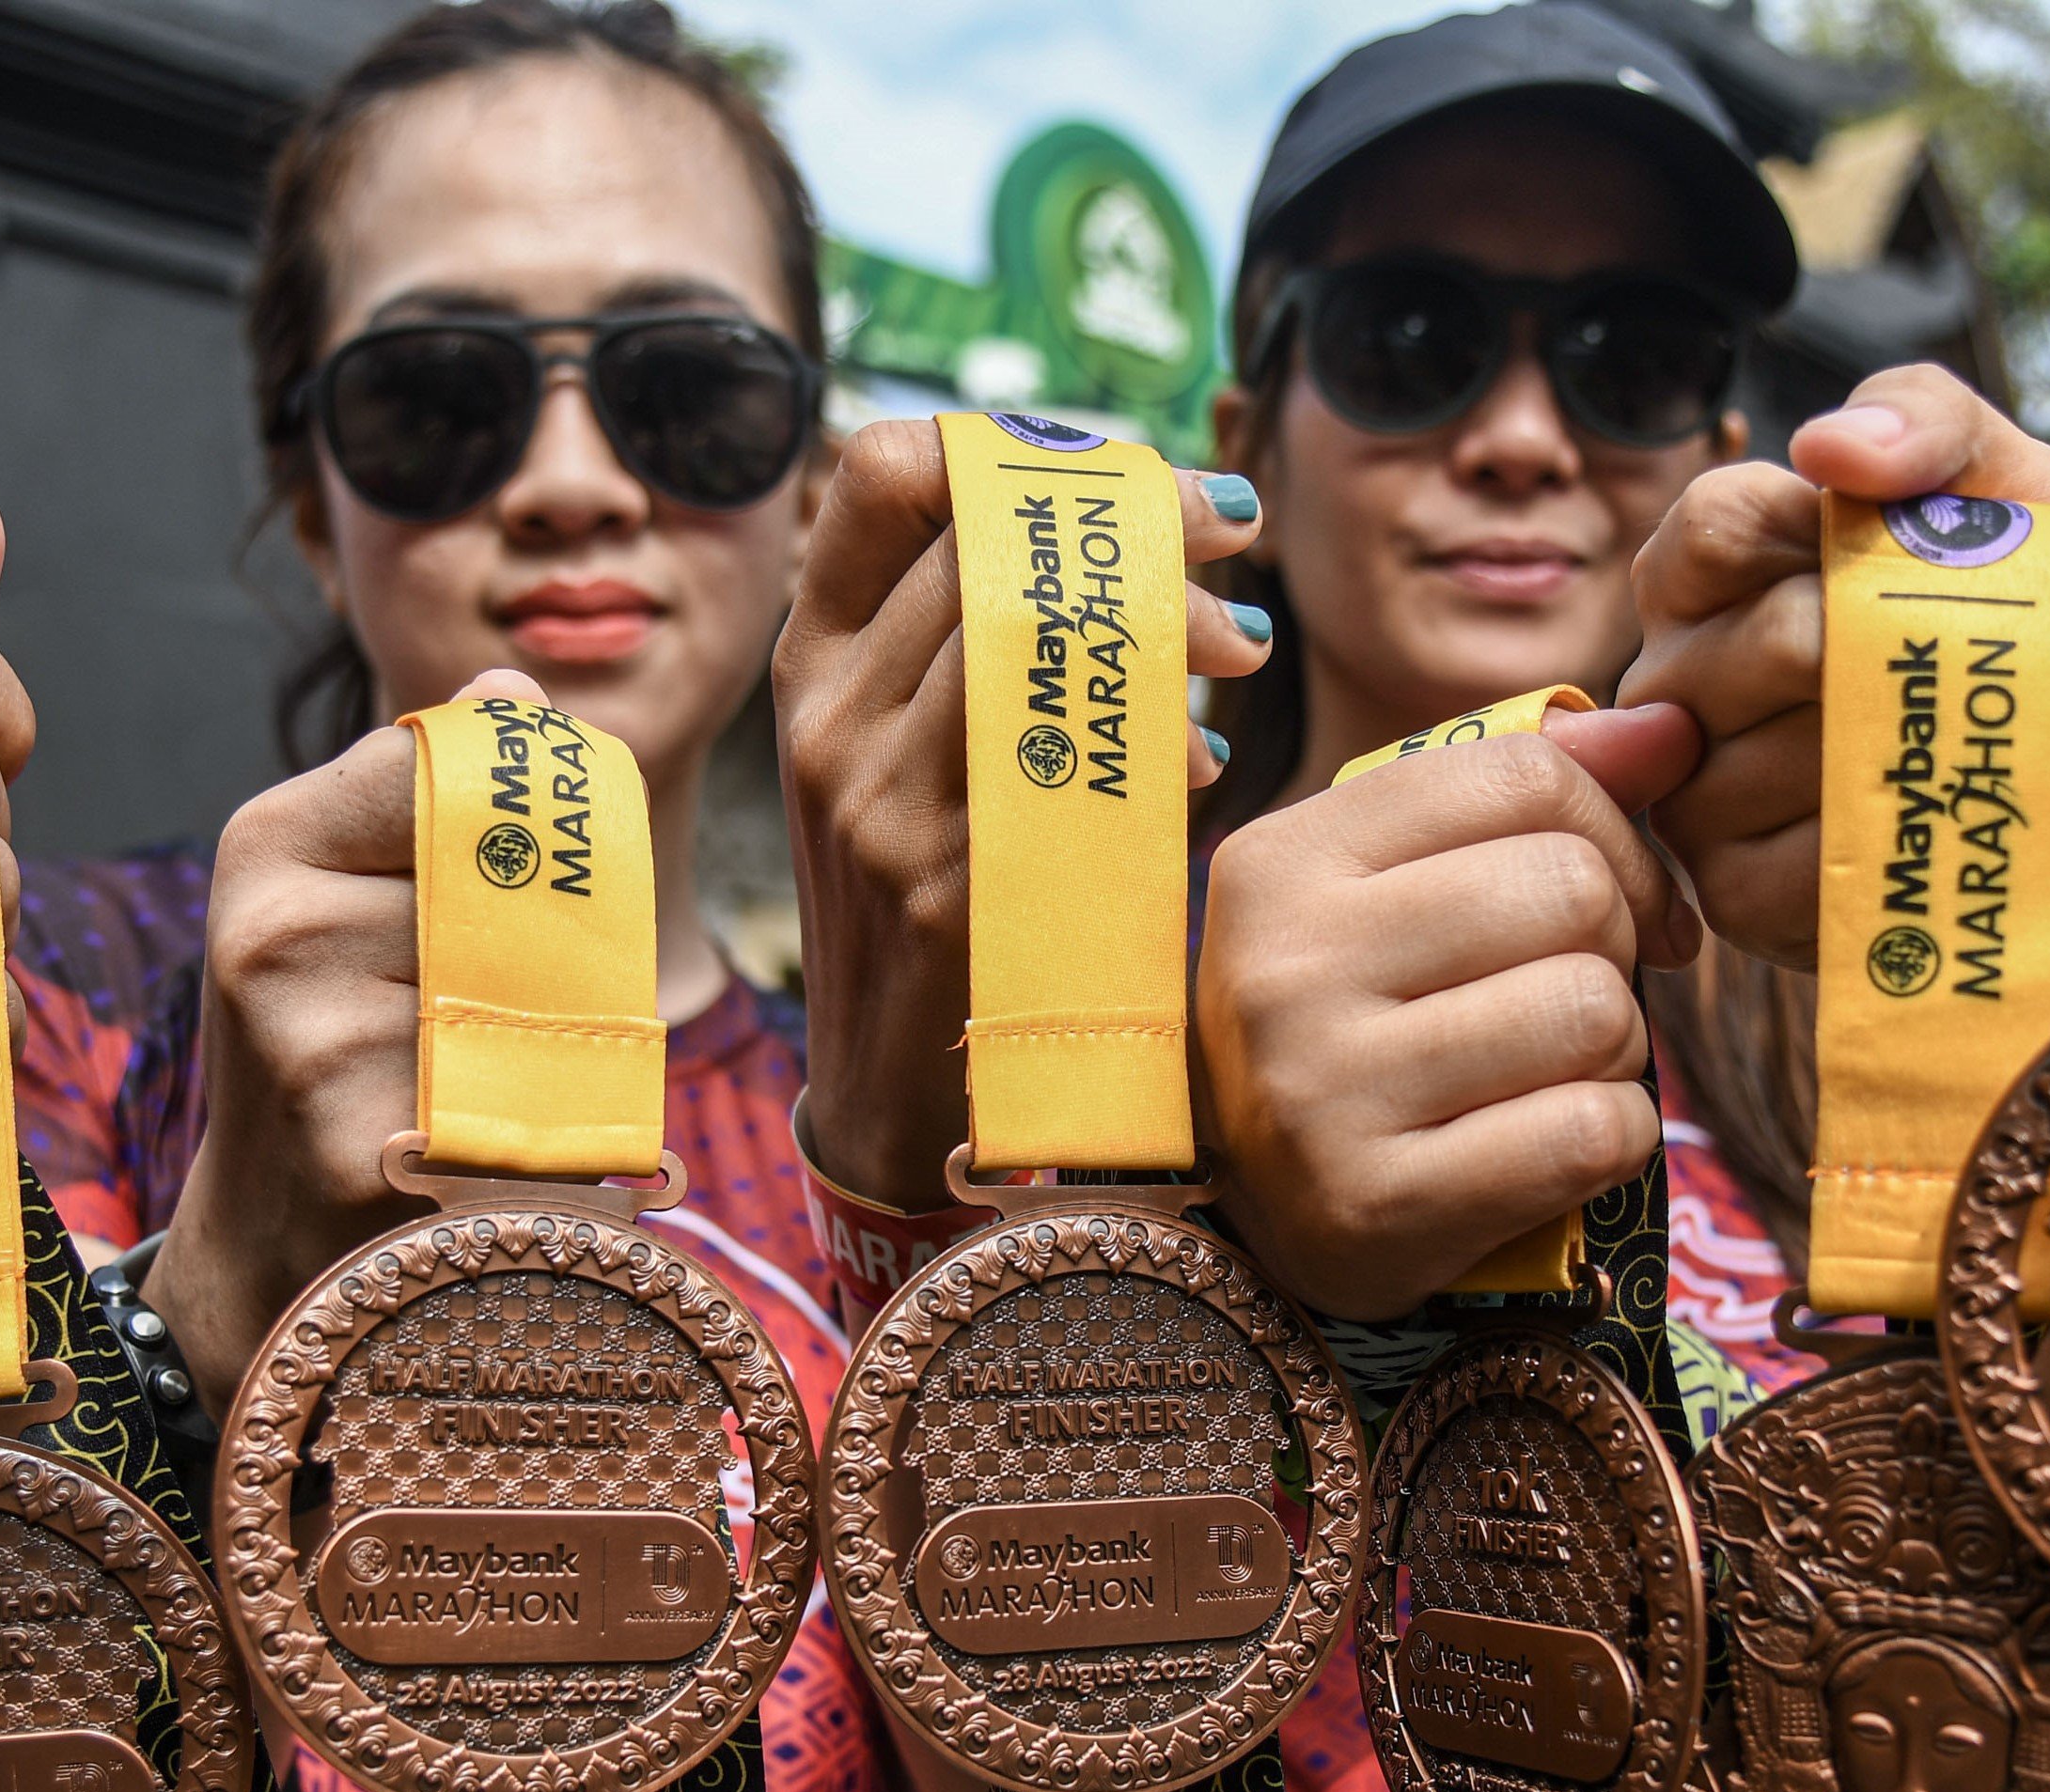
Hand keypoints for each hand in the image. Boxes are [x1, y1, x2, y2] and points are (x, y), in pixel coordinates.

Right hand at [141, 674, 513, 1399]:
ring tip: (475, 1083)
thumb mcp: (349, 899)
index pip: (460, 772)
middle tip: (511, 1007)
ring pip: (534, 996)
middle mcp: (275, 932)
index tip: (523, 886)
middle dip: (546, 952)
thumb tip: (513, 695)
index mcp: (270, 842)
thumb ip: (432, 797)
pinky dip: (538, 1125)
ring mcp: (314, 1043)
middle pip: (516, 890)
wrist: (274, 1240)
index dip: (527, 831)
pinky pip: (527, 1100)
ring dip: (545, 1044)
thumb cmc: (333, 1043)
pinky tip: (479, 1149)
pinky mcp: (366, 1146)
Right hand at [772, 419, 1271, 1209]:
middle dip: (1139, 514)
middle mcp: (829, 718)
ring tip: (1239, 648)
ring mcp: (879, 802)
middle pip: (989, 537)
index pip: (882, 473)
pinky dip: (1158, 740)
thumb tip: (1119, 528)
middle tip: (1233, 534)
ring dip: (1170, 619)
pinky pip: (1073, 765)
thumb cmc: (928, 900)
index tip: (1120, 474)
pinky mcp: (950, 885)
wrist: (887, 1090)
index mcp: (809, 662)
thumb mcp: (899, 754)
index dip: (1013, 443)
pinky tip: (1204, 758)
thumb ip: (964, 643)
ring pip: (1037, 632)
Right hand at [1193, 706, 1697, 1318]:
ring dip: (1617, 1046)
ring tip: (1556, 1069)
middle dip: (1617, 945)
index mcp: (1284, 860)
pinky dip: (1616, 1135)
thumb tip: (1678, 728)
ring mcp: (1322, 1093)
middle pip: (1571, 889)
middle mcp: (1287, 968)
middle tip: (1578, 992)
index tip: (1620, 897)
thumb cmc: (1356, 1024)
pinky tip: (1555, 1142)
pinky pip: (1592, 1131)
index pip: (1523, 774)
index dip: (1615, 830)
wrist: (1255, 1215)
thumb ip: (1531, 792)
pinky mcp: (1378, 1205)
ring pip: (1593, 1010)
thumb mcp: (1399, 888)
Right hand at [1617, 363, 2049, 969]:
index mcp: (1714, 573)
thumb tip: (1827, 446)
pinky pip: (1770, 872)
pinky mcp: (1728, 897)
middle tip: (1984, 668)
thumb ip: (1925, 420)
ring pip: (1761, 761)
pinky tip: (1934, 828)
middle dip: (1889, 652)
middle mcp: (1675, 683)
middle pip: (1756, 647)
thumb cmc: (2027, 609)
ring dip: (1889, 753)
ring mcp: (1690, 793)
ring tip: (1969, 746)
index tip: (1923, 560)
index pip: (1714, 527)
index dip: (1825, 538)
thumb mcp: (1998, 486)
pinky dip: (1867, 849)